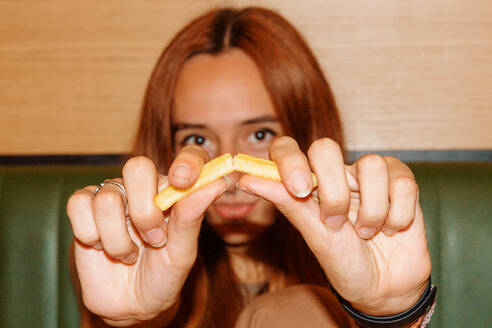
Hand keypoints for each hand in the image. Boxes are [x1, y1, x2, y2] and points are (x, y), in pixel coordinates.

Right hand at [67, 146, 224, 324]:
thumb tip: (217, 182)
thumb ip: (192, 217)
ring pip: (108, 197)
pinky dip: (91, 234)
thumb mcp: (182, 252)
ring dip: (118, 238)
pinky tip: (101, 246)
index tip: (183, 180)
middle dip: (144, 211)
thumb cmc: (163, 276)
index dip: (187, 161)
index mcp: (176, 192)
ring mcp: (114, 195)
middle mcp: (145, 188)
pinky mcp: (84, 207)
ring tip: (129, 254)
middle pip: (138, 167)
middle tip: (155, 239)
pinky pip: (79, 204)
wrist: (130, 305)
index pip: (187, 157)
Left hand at [237, 137, 430, 315]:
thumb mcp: (313, 234)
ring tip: (368, 233)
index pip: (286, 148)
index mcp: (307, 183)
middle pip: (325, 148)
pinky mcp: (400, 182)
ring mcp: (368, 176)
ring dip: (371, 210)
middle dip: (333, 192)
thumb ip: (285, 202)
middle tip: (336, 223)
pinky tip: (392, 228)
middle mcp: (336, 174)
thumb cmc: (344, 262)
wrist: (384, 287)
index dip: (289, 161)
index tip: (300, 190)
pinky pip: (401, 180)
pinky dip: (398, 213)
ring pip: (370, 165)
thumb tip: (243, 178)